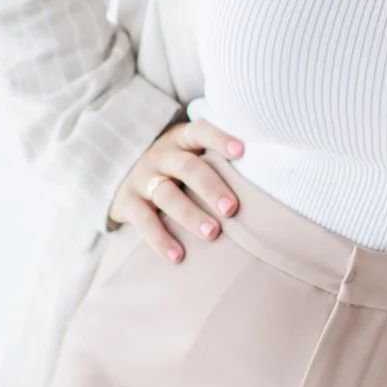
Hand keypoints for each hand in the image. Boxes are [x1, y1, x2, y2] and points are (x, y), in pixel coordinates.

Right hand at [105, 115, 244, 263]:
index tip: (242, 150)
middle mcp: (160, 156)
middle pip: (186, 166)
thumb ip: (217, 159)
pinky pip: (143, 220)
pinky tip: (178, 256)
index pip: (200, 131)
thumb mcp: (189, 153)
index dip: (219, 138)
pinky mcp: (126, 202)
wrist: (119, 175)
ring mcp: (142, 178)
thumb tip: (268, 172)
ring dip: (190, 215)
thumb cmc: (174, 169)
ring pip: (166, 195)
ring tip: (213, 233)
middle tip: (232, 209)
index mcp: (180, 140)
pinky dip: (160, 239)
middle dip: (210, 187)